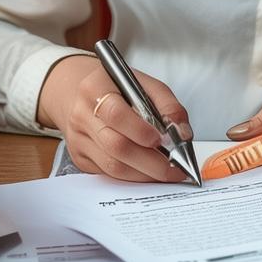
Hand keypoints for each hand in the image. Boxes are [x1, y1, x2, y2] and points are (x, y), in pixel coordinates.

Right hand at [37, 54, 193, 181]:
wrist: (85, 95)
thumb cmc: (119, 89)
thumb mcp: (145, 84)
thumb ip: (168, 105)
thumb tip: (183, 134)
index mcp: (95, 88)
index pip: (116, 114)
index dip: (141, 130)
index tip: (163, 140)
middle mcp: (81, 115)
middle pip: (115, 146)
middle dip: (150, 162)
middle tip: (176, 169)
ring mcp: (78, 140)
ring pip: (112, 166)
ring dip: (144, 174)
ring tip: (167, 173)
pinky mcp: (81, 159)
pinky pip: (109, 175)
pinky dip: (133, 177)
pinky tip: (149, 173)